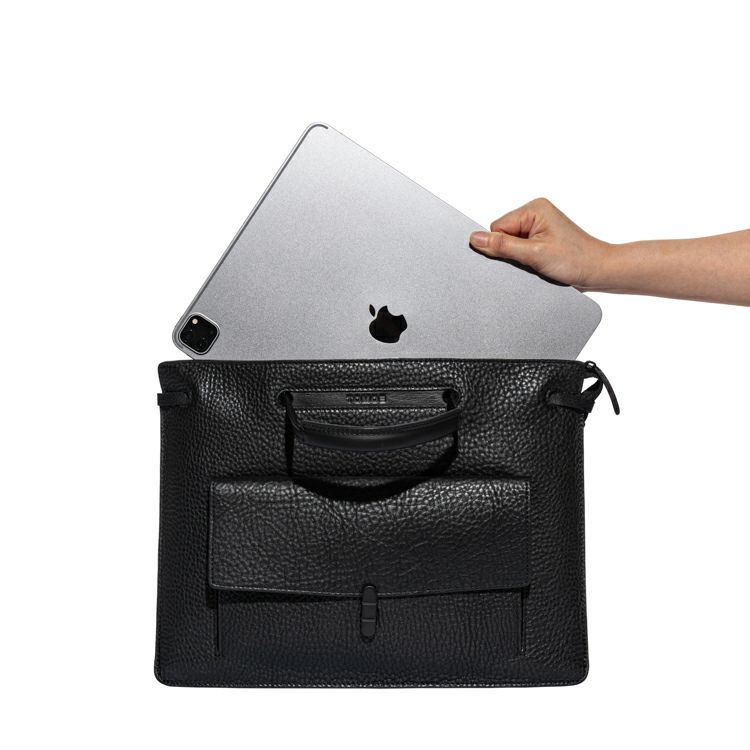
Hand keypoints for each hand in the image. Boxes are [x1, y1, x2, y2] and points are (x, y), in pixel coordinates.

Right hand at [469, 198, 607, 289]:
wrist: (599, 272)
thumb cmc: (576, 260)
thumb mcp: (533, 254)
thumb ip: (502, 246)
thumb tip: (475, 239)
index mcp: (534, 208)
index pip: (497, 226)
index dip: (502, 246)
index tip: (518, 256)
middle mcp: (536, 213)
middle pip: (503, 235)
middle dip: (512, 252)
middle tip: (533, 260)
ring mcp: (539, 227)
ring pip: (511, 245)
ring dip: (520, 258)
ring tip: (540, 263)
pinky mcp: (542, 240)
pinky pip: (521, 250)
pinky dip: (526, 261)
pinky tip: (540, 264)